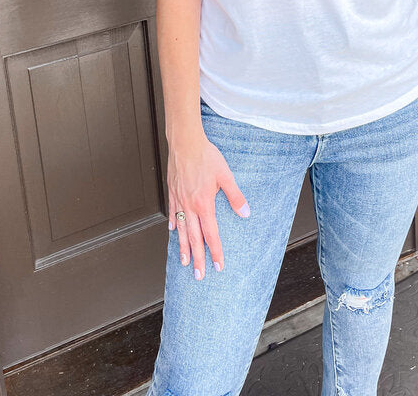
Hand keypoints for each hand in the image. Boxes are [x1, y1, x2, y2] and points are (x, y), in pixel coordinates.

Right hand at [167, 134, 249, 280]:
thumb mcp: (226, 176)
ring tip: (185, 261)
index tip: (217, 266)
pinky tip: (172, 232)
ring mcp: (179, 200)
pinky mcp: (172, 192)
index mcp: (204, 204)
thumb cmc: (205, 156)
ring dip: (183, 248)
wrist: (185, 142)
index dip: (215, 252)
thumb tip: (245, 213)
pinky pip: (172, 213)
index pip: (211, 234)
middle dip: (198, 259)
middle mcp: (189, 206)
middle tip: (199, 275)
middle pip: (193, 238)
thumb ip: (235, 196)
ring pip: (180, 230)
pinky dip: (172, 225)